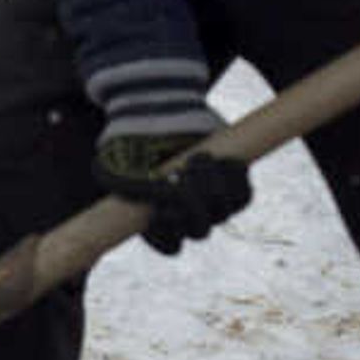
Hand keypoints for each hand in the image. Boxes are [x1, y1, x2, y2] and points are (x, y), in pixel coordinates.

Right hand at [97, 124, 250, 255]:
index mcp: (159, 219)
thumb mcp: (115, 164)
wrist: (157, 113)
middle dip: (192, 204)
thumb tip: (151, 200)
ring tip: (198, 158)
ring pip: (223, 212)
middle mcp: (188, 217)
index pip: (170, 246)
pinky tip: (222, 159)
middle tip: (180, 174)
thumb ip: (125, 187)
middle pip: (200, 230)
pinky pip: (244, 196)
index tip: (158, 208)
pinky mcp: (233, 186)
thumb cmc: (131, 141)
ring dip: (212, 186)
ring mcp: (212, 204)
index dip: (167, 233)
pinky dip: (236, 178)